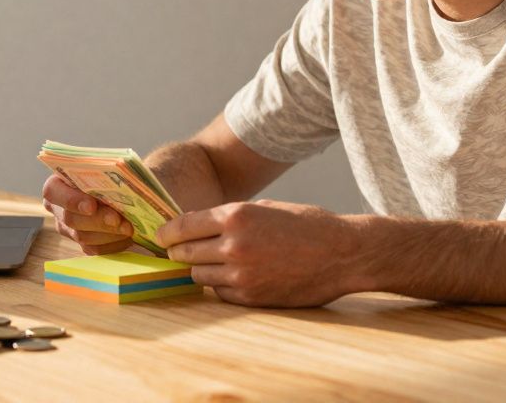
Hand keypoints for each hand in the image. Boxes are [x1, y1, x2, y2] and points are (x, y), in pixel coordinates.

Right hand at [41, 174, 134, 254]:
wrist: (118, 186)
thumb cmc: (108, 170)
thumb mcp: (104, 164)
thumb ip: (105, 171)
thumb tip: (121, 182)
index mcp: (57, 184)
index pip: (53, 192)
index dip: (71, 200)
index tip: (92, 206)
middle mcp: (58, 209)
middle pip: (71, 219)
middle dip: (97, 220)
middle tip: (117, 220)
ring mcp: (69, 229)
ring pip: (83, 237)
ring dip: (108, 234)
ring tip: (128, 228)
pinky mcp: (83, 243)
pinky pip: (95, 249)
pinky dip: (113, 244)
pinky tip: (127, 237)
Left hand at [157, 199, 361, 306]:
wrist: (343, 254)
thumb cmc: (307, 225)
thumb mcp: (265, 207)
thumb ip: (230, 217)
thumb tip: (197, 225)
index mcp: (236, 215)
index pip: (181, 226)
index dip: (167, 232)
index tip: (162, 236)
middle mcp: (234, 245)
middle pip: (184, 253)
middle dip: (179, 251)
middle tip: (180, 250)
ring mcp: (241, 275)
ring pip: (198, 275)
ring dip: (201, 268)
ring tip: (215, 262)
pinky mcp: (251, 297)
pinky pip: (219, 293)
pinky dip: (221, 286)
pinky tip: (236, 276)